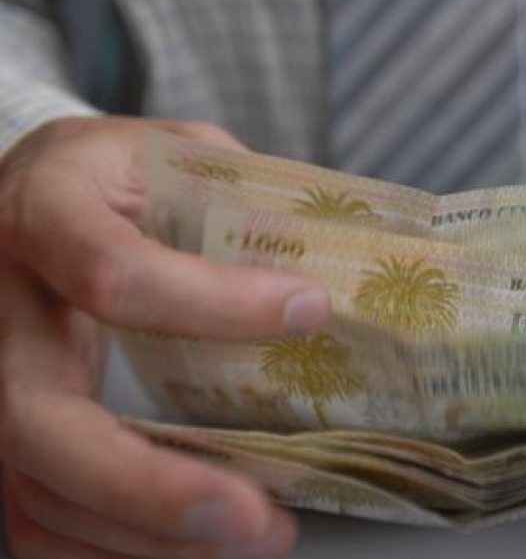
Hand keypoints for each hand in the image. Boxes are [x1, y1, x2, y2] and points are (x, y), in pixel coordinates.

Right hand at [0, 117, 329, 556]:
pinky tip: (195, 548)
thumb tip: (343, 268)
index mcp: (44, 213)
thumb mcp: (168, 155)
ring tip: (257, 536)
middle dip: (151, 484)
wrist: (21, 200)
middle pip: (39, 419)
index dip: (213, 302)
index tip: (310, 310)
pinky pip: (37, 517)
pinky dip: (119, 549)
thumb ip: (243, 198)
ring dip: (152, 536)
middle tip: (257, 516)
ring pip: (40, 488)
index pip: (114, 273)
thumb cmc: (108, 180)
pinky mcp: (2, 434)